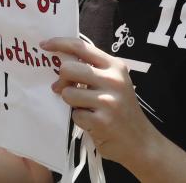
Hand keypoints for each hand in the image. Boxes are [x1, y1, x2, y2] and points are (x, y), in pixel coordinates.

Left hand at [42, 36, 161, 169]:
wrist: (141, 142)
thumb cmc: (122, 110)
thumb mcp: (113, 82)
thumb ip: (91, 70)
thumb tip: (59, 64)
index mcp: (115, 66)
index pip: (81, 47)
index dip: (59, 43)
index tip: (44, 45)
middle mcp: (113, 80)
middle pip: (68, 69)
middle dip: (62, 80)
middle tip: (66, 89)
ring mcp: (108, 101)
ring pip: (67, 93)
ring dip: (71, 103)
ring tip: (86, 108)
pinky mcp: (102, 121)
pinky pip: (75, 115)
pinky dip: (80, 119)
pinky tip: (93, 122)